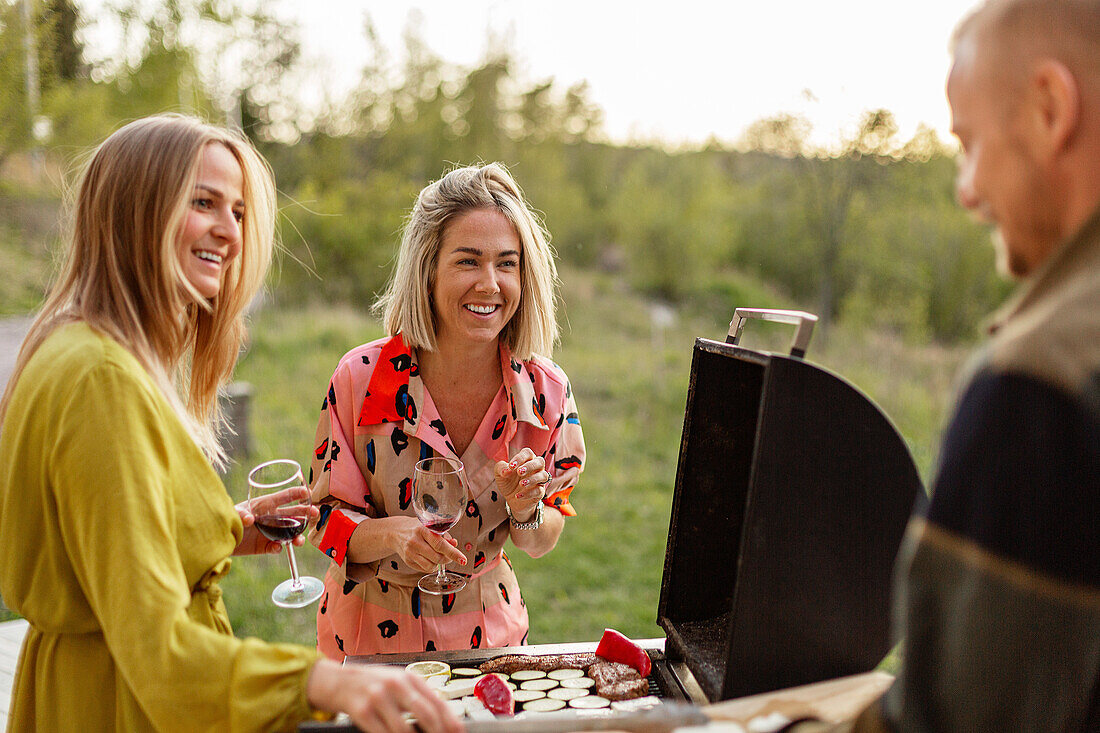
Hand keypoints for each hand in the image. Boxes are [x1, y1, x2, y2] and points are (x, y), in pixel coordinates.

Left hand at [232, 486, 318, 556]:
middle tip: (315, 514)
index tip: (307, 492)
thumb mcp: (233, 513)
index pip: (283, 497)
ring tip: (299, 541)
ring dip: (296, 536)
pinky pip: (276, 547)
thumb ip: (241, 514)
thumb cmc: (227, 520)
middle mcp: (270, 518)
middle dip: (305, 513)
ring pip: (289, 533)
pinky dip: (278, 548)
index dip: (296, 493)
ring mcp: (269, 532)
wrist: (218, 540)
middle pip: (292, 514)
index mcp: (265, 505)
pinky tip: (276, 548)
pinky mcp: (264, 546)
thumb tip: (249, 519)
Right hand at [308, 659, 463, 732]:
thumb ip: (416, 697)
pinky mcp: (362, 711)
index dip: (450, 721)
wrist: (334, 680)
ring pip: (404, 730)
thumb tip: (440, 720)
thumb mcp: (395, 683)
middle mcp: (395, 684)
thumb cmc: (369, 684)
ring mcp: (378, 697)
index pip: (437, 701)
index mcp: (408, 677)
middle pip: (426, 715)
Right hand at [387, 515, 467, 572]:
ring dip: (439, 564)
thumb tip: (454, 544)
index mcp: (423, 529)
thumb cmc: (416, 527)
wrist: (395, 532)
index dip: (453, 553)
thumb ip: (443, 534)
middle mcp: (415, 541)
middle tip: (450, 556)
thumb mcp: (430, 525)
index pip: (440, 544)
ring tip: (439, 556)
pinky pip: (424, 569)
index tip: (463, 560)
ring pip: (431, 566)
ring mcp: (410, 552)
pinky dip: (431, 566)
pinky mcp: (407, 561)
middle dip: (448, 559)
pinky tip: (430, 559)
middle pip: (437, 557)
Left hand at [495, 448, 549, 522]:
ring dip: (532, 479)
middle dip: (530, 466)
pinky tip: (518, 495)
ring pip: (544, 475)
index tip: (511, 466)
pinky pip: (539, 491)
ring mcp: (539, 480)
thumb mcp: (499, 474)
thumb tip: (507, 470)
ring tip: (521, 484)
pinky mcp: (540, 492)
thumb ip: (500, 468)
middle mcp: (535, 468)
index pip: (527, 453)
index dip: (520, 458)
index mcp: (526, 460)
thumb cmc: (507, 482)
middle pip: (540, 461)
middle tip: (519, 472)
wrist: (510, 499)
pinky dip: (528, 493)